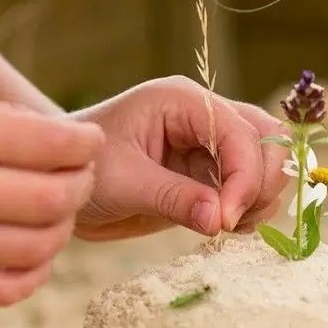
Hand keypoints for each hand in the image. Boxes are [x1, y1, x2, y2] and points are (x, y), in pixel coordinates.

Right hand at [0, 87, 102, 304]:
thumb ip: (0, 120)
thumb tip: (64, 143)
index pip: (54, 144)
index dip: (85, 144)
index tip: (86, 142)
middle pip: (55, 199)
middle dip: (80, 184)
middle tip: (75, 174)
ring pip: (41, 247)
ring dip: (62, 227)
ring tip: (53, 210)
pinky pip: (8, 288)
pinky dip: (34, 271)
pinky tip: (29, 249)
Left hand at [69, 77, 289, 241]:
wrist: (61, 183)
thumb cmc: (83, 170)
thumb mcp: (123, 183)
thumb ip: (174, 198)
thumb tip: (221, 219)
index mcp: (182, 100)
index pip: (239, 131)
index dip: (244, 175)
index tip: (226, 219)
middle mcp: (202, 116)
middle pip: (266, 139)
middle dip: (260, 182)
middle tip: (232, 221)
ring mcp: (208, 144)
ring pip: (265, 162)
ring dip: (258, 198)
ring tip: (224, 226)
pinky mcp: (208, 174)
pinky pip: (248, 187)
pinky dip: (247, 209)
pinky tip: (220, 226)